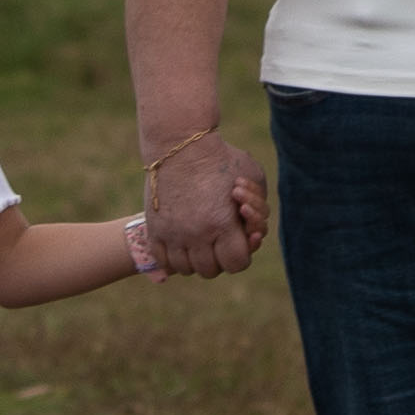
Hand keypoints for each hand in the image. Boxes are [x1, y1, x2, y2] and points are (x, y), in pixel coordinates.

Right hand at [141, 126, 269, 277]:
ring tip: (198, 242)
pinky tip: (181, 242)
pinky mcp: (155, 228)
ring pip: (186, 269)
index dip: (241, 255)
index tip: (237, 242)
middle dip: (218, 258)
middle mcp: (198, 234)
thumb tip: (254, 234)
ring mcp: (174, 233)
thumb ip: (259, 208)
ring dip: (194, 260)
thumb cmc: (222, 159)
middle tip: (217, 241)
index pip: (237, 264)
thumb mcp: (253, 178)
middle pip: (210, 270)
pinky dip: (172, 257)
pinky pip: (163, 260)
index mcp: (224, 223)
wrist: (181, 144)